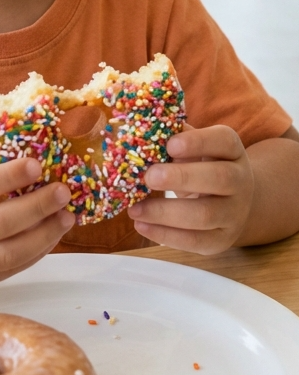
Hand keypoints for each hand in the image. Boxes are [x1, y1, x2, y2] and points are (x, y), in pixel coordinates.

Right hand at [0, 135, 74, 294]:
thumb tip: (5, 128)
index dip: (7, 177)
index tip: (36, 164)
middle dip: (35, 208)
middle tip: (63, 191)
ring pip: (5, 255)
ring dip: (42, 237)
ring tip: (65, 217)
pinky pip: (5, 272)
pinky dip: (32, 255)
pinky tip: (48, 237)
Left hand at [128, 123, 254, 254]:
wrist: (231, 201)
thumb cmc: (201, 166)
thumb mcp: (194, 149)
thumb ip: (174, 138)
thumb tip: (140, 133)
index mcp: (231, 150)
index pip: (224, 141)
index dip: (198, 142)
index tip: (170, 144)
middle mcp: (240, 180)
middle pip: (220, 178)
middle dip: (182, 178)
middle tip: (149, 177)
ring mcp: (235, 213)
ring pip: (205, 215)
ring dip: (165, 212)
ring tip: (134, 209)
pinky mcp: (222, 239)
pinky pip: (196, 241)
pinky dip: (166, 235)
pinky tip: (141, 225)